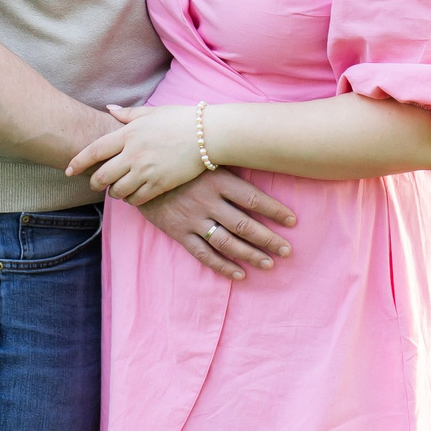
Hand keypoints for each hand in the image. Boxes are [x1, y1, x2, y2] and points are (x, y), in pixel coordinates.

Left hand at [67, 103, 204, 204]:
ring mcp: (146, 171)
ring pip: (118, 191)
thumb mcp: (152, 112)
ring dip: (113, 193)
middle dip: (94, 182)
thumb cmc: (181, 119)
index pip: (94, 151)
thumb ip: (128, 114)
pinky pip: (137, 199)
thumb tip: (109, 109)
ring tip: (116, 189)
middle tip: (94, 184)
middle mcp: (134, 154)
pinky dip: (131, 199)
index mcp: (129, 134)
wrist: (208, 135)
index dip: (78, 162)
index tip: (68, 170)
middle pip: (102, 176)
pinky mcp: (160, 185)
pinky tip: (133, 195)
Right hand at [135, 170, 297, 279]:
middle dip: (268, 238)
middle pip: (244, 224)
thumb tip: (261, 159)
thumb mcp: (204, 157)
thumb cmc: (179, 161)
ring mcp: (193, 218)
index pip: (253, 197)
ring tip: (269, 264)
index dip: (275, 210)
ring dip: (250, 254)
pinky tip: (239, 274)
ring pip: (227, 242)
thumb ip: (229, 164)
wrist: (137, 170)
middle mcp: (207, 200)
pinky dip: (222, 265)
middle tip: (287, 250)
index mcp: (218, 179)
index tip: (293, 220)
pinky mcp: (179, 232)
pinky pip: (203, 253)